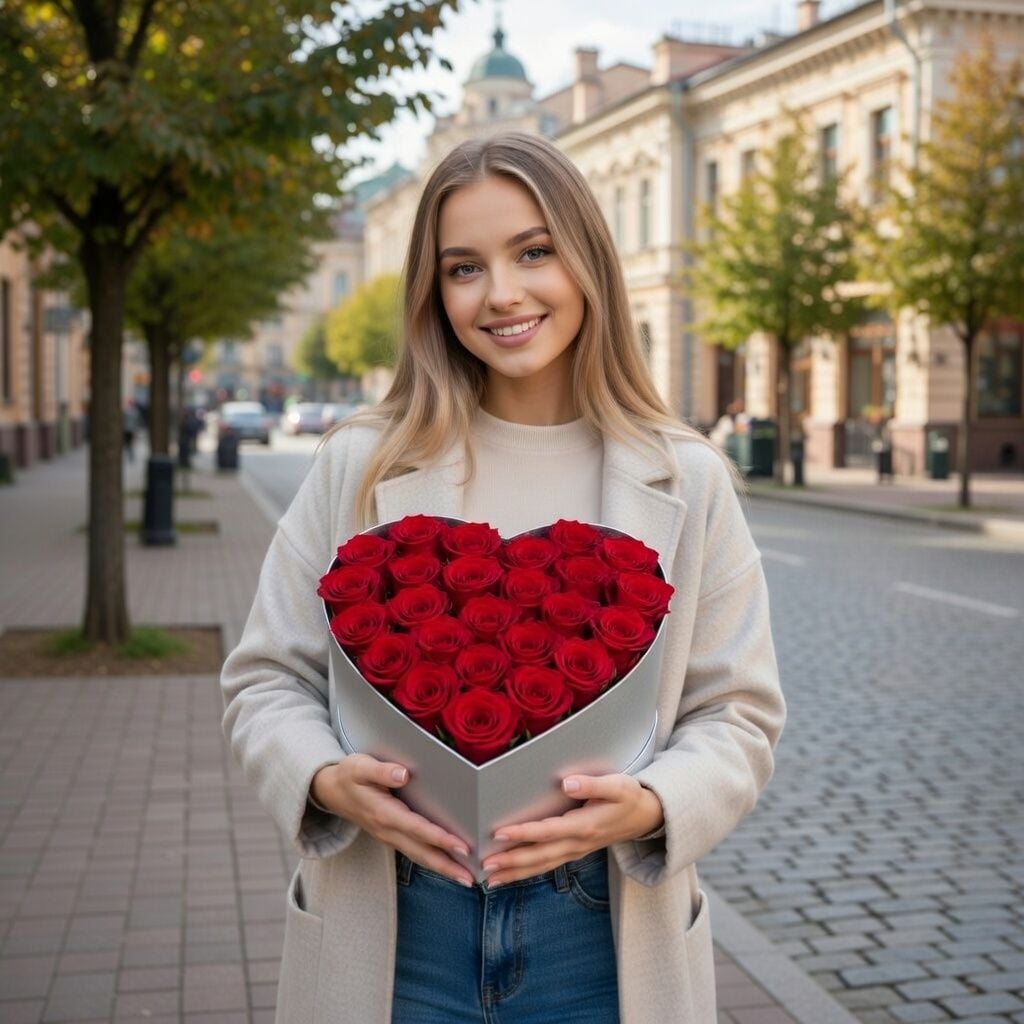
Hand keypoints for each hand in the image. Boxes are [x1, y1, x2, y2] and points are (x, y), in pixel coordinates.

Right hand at [311, 755, 474, 886]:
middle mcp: (387, 830)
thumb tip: (403, 774)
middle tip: (473, 878)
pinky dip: (433, 861)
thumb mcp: (360, 767)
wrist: (330, 791)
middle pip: (421, 852)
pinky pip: (414, 852)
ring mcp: (389, 836)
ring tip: (467, 879)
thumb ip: (381, 771)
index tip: (462, 847)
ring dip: (443, 869)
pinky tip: (449, 864)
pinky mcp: (391, 837)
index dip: (440, 838)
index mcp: (383, 813)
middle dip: (447, 866)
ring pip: (419, 856)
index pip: (417, 829)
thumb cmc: (349, 775)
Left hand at [481, 773, 663, 885]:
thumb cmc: (628, 797)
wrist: (645, 817)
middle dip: (511, 861)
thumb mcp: (617, 786)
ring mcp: (575, 851)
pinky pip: (547, 865)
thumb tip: (566, 783)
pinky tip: (509, 876)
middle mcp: (578, 843)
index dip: (524, 833)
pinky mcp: (573, 853)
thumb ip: (592, 784)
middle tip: (485, 865)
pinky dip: (526, 872)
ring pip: (541, 866)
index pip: (548, 831)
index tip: (499, 833)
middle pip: (540, 856)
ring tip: (489, 879)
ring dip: (515, 872)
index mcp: (585, 826)